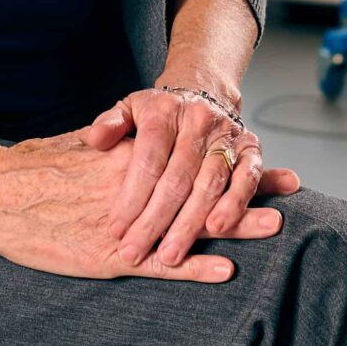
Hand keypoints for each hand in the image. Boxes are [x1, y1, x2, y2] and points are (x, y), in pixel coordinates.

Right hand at [0, 126, 285, 282]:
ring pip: (191, 223)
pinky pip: (161, 264)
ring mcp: (129, 225)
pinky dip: (194, 268)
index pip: (193, 156)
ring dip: (235, 226)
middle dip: (248, 187)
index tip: (267, 155)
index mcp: (133, 159)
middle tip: (291, 185)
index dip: (232, 157)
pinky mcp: (112, 256)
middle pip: (203, 185)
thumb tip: (132, 134)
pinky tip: (225, 271)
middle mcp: (139, 188)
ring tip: (277, 226)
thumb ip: (112, 143)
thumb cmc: (34, 170)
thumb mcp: (80, 147)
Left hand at [83, 87, 302, 267]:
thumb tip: (95, 139)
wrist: (203, 91)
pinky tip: (218, 228)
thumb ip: (111, 124)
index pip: (147, 160)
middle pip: (176, 178)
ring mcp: (226, 136)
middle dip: (154, 221)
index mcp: (164, 111)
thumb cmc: (159, 111)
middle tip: (135, 252)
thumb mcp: (129, 108)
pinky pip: (247, 179)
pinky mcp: (251, 149)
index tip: (116, 230)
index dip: (132, 198)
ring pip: (209, 184)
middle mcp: (198, 121)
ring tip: (170, 254)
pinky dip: (234, 205)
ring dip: (189, 223)